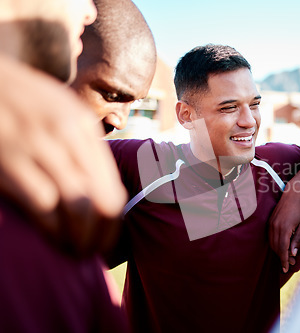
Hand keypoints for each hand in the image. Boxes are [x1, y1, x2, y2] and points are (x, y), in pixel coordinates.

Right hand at [0, 55, 126, 255]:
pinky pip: (43, 205)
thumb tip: (103, 192)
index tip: (108, 240)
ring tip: (75, 252)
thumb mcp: (60, 110)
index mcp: (83, 127)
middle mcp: (68, 135)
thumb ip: (82, 145)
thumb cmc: (21, 102)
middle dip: (102, 235)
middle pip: (103, 200)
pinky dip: (51, 229)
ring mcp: (38, 146)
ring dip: (80, 237)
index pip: (114, 187)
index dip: (114, 223)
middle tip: (93, 253)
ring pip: (78, 206)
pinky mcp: (9, 159)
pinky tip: (51, 239)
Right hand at [269, 183, 299, 273]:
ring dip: (278, 252)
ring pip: (272, 243)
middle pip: (276, 248)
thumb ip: (298, 240)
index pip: (283, 249)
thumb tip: (293, 253)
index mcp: (285, 229)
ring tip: (287, 256)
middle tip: (290, 263)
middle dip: (282, 257)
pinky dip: (275, 244)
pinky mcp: (269, 222)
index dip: (283, 260)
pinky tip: (282, 247)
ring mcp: (271, 224)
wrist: (292, 196)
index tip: (285, 269)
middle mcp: (275, 227)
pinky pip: (270, 237)